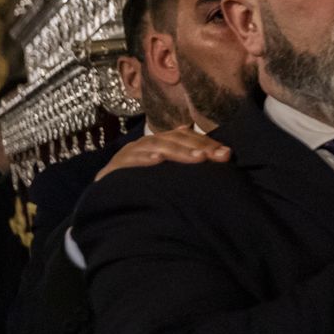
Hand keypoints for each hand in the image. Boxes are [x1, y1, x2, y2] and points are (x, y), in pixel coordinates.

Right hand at [95, 127, 231, 180]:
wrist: (107, 197)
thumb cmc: (142, 183)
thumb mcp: (166, 171)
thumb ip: (185, 158)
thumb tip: (216, 149)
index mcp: (159, 142)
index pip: (185, 136)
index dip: (206, 143)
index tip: (226, 154)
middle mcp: (145, 144)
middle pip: (173, 140)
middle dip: (197, 148)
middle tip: (216, 156)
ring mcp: (129, 154)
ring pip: (155, 147)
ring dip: (177, 152)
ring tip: (197, 158)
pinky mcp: (113, 169)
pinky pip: (130, 162)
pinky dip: (144, 160)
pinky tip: (158, 162)